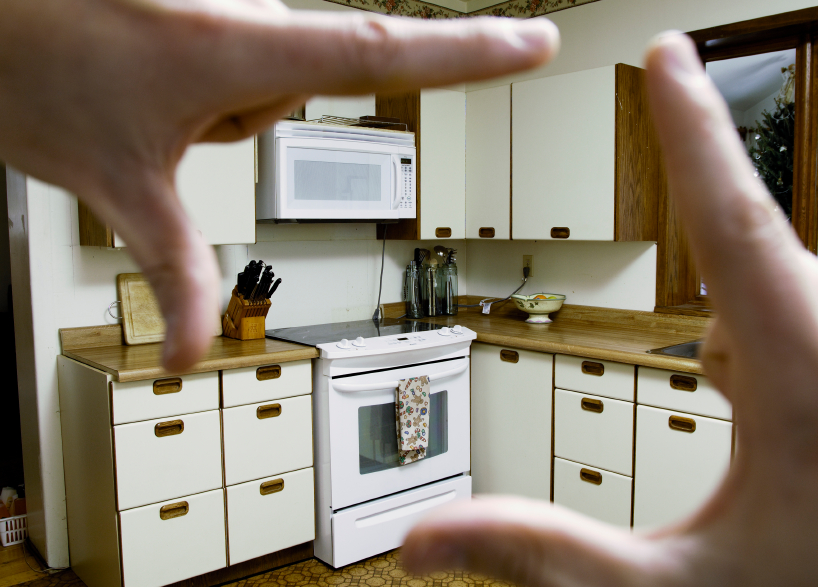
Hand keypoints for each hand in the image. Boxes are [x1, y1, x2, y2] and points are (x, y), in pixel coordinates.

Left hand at [0, 0, 558, 370]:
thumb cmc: (22, 65)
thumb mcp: (112, 180)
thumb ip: (175, 268)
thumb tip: (197, 353)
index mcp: (235, 48)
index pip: (382, 54)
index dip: (470, 54)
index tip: (536, 43)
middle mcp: (242, 7)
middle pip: (295, 89)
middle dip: (236, 121)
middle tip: (160, 117)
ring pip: (262, 71)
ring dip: (217, 96)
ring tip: (144, 88)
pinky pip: (238, 42)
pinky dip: (204, 69)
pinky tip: (146, 66)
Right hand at [402, 33, 817, 586]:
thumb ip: (546, 552)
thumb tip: (429, 539)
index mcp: (805, 388)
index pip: (733, 229)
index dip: (690, 134)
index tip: (667, 56)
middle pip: (756, 251)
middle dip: (704, 232)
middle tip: (684, 186)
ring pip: (779, 287)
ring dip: (731, 308)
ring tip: (725, 372)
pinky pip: (797, 315)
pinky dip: (756, 330)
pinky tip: (741, 381)